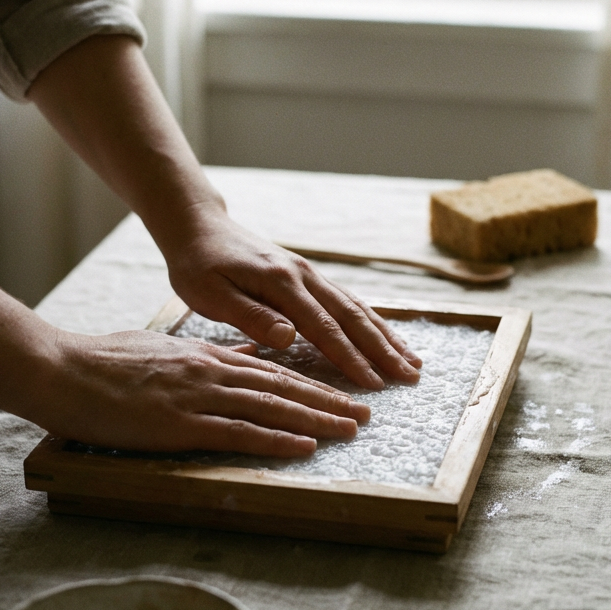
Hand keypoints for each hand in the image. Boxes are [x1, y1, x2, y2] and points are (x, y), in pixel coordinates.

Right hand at [44, 329, 370, 455]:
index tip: (341, 394)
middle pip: (284, 388)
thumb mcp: (162, 351)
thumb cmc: (104, 363)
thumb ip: (203, 358)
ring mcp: (198, 397)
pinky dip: (276, 439)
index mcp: (207, 357)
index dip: (312, 385)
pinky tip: (304, 447)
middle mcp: (212, 372)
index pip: (273, 372)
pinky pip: (239, 433)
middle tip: (364, 413)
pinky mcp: (180, 423)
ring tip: (351, 430)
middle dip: (328, 401)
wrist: (61, 369)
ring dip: (316, 420)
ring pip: (271, 408)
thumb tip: (238, 358)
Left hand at [161, 203, 422, 390]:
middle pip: (352, 316)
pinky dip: (372, 321)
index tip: (372, 383)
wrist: (199, 226)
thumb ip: (250, 315)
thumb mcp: (210, 293)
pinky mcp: (308, 276)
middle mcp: (303, 276)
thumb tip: (289, 338)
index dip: (350, 357)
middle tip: (410, 376)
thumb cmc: (198, 265)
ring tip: (412, 361)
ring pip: (357, 307)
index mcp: (281, 283)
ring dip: (386, 335)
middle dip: (383, 348)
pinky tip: (386, 337)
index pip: (323, 327)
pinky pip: (347, 300)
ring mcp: (310, 274)